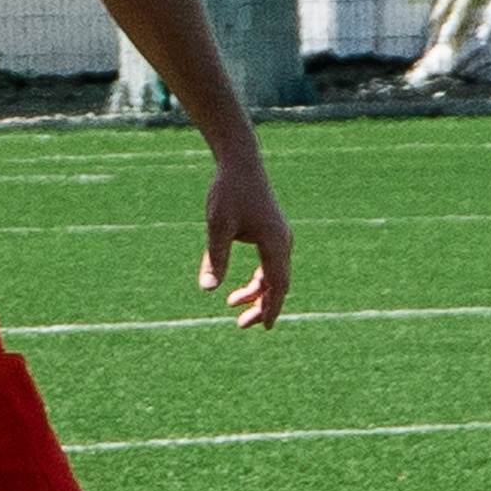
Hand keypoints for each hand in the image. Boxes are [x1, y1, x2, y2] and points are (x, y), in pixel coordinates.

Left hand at [200, 146, 292, 329]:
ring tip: (233, 305)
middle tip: (242, 325)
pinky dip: (258, 279)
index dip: (271, 308)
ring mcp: (279, 237)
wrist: (240, 163)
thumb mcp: (218, 226)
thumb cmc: (229, 192)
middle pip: (278, 284)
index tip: (263, 327)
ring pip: (274, 275)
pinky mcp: (272, 232)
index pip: (277, 284)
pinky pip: (270, 264)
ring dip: (257, 293)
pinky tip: (238, 288)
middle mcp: (282, 241)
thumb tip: (208, 289)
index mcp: (274, 242)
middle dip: (262, 306)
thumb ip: (215, 258)